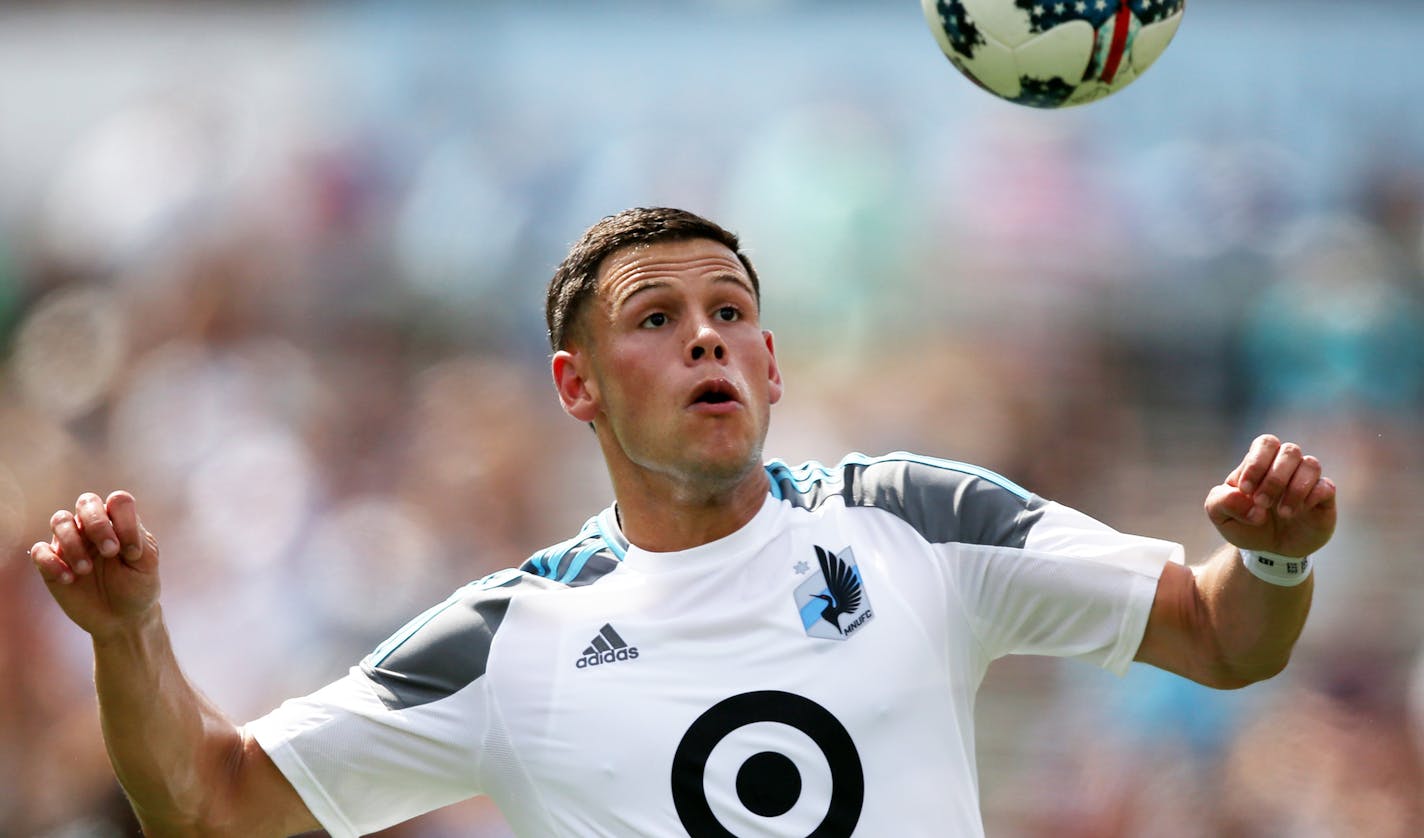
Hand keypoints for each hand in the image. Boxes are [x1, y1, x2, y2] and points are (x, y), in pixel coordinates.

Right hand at [29, 491, 161, 639]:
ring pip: (60, 520)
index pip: (118, 501)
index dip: (125, 521)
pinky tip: (69, 579)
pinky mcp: (52, 563)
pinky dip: (51, 562)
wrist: (122, 619)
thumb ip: (137, 539)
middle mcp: (92, 527)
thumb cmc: (137, 586)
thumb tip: (117, 529)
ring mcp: (70, 543)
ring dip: (73, 543)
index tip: (133, 552)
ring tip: (86, 570)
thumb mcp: (147, 564)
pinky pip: (40, 551)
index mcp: (120, 523)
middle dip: (97, 524)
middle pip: (87, 502)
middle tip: (110, 552)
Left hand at [1205, 435, 1336, 557]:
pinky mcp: (1323, 498)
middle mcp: (1286, 467)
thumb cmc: (1244, 525)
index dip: (1256, 463)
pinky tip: (1299, 511)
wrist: (1268, 551)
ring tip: (1282, 513)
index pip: (1266, 443)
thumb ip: (1221, 502)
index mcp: (1260, 463)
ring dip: (1295, 488)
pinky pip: (1326, 486)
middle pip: (1289, 450)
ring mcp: (1306, 481)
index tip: (1245, 490)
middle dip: (1274, 478)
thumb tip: (1243, 496)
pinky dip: (1312, 497)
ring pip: (1311, 464)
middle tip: (1262, 503)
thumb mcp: (1221, 516)